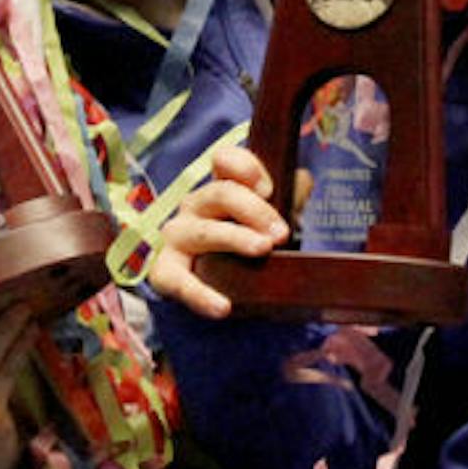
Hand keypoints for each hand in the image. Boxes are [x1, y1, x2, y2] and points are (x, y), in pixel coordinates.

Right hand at [152, 146, 289, 317]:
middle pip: (221, 193)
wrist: (229, 287)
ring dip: (234, 239)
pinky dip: (199, 294)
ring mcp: (178, 236)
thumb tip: (301, 180)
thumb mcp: (275, 217)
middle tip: (281, 233)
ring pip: (203, 232)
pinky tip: (223, 307)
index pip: (226, 161)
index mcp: (223, 186)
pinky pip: (177, 281)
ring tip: (262, 250)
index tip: (269, 188)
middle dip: (254, 210)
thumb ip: (290, 195)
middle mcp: (196, 205)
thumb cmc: (253, 240)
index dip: (245, 167)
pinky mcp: (166, 271)